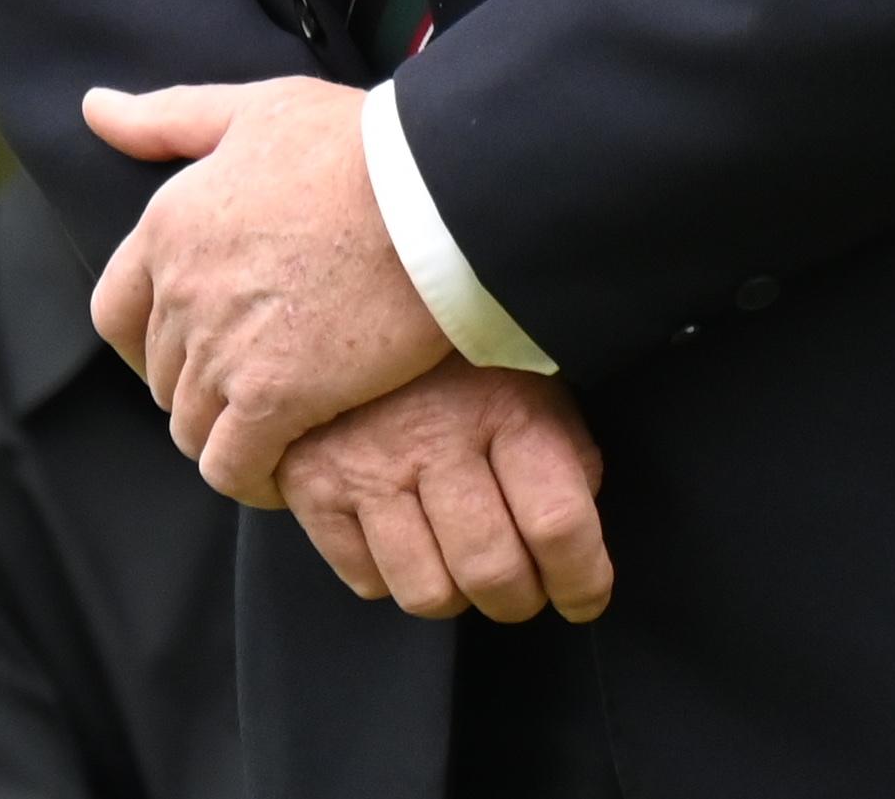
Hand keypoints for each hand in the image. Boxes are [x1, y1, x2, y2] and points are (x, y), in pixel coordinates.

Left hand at [85, 75, 447, 500]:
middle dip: (197, 387)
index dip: (143, 342)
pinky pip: (231, 466)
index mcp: (167, 225)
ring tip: (276, 434)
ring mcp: (220, 348)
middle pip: (161, 374)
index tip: (184, 353)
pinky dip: (250, 479)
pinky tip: (284, 475)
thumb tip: (93, 109)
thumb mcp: (254, 110)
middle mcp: (179, 291)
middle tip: (253, 391)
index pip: (114, 312)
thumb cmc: (357, 145)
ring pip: (191, 426)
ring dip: (225, 436)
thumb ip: (168, 119)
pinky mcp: (271, 397)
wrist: (433, 194)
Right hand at [282, 362, 612, 623]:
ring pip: (427, 592)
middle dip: (518, 600)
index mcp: (507, 405)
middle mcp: (435, 436)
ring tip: (457, 560)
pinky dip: (390, 573)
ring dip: (454, 594)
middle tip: (518, 586)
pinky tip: (403, 532)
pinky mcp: (311, 482)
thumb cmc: (462, 353)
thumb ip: (563, 455)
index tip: (584, 597)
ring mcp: (366, 462)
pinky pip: (365, 579)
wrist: (350, 294)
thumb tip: (570, 541)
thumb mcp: (534, 379)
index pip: (558, 524)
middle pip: (492, 571)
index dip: (583, 581)